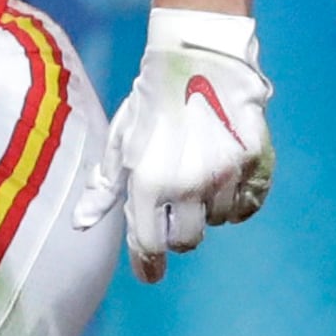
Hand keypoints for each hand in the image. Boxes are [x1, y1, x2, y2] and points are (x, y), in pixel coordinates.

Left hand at [71, 8, 276, 284]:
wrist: (198, 60)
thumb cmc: (151, 102)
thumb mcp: (120, 142)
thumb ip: (105, 187)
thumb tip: (82, 224)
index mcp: (148, 183)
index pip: (149, 244)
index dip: (148, 264)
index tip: (150, 274)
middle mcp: (187, 185)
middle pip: (186, 240)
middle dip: (176, 233)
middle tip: (172, 212)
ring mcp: (224, 175)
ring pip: (217, 221)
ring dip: (204, 211)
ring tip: (196, 178)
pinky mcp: (253, 163)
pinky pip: (246, 204)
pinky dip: (235, 202)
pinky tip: (223, 183)